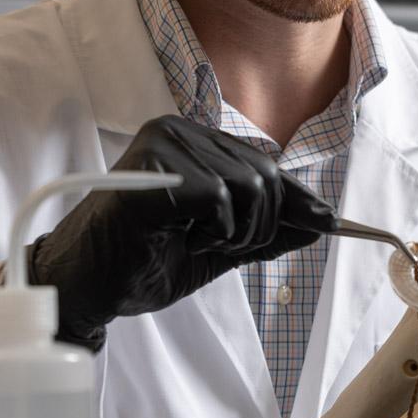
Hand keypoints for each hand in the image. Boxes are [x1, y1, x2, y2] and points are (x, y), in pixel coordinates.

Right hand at [29, 115, 337, 349]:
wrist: (88, 288)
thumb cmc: (142, 263)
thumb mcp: (217, 249)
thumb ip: (265, 234)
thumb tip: (318, 224)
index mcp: (192, 141)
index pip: (264, 165)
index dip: (297, 198)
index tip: (328, 222)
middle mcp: (179, 130)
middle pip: (265, 175)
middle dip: (260, 226)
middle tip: (218, 246)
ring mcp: (163, 143)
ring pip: (248, 186)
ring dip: (235, 232)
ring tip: (194, 242)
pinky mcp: (154, 169)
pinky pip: (219, 197)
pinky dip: (214, 230)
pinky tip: (182, 239)